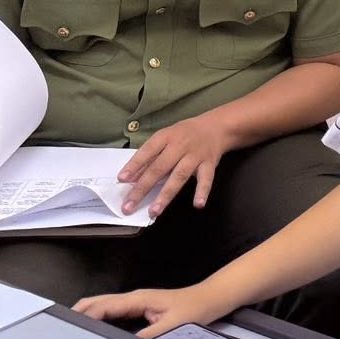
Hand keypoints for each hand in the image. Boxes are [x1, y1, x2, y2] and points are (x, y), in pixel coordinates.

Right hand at [76, 284, 227, 338]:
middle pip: (98, 302)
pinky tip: (94, 327)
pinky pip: (112, 311)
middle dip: (78, 312)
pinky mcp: (138, 307)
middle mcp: (134, 298)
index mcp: (138, 299)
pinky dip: (98, 317)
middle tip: (62, 325)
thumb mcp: (172, 325)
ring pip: (103, 305)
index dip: (86, 315)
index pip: (104, 306)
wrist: (209, 299)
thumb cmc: (195, 307)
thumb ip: (149, 336)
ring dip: (87, 314)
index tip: (71, 325)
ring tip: (71, 328)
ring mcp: (135, 302)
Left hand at [118, 112, 234, 214]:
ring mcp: (196, 155)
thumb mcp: (166, 137)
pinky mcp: (209, 164)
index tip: (121, 180)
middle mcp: (180, 146)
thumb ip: (150, 156)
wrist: (217, 127)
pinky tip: (198, 204)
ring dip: (166, 195)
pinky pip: (206, 179)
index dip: (134, 165)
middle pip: (159, 168)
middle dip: (143, 188)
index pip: (147, 151)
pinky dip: (202, 191)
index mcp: (166, 137)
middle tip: (129, 206)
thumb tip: (131, 177)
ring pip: (179, 176)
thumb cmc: (185, 134)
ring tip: (154, 211)